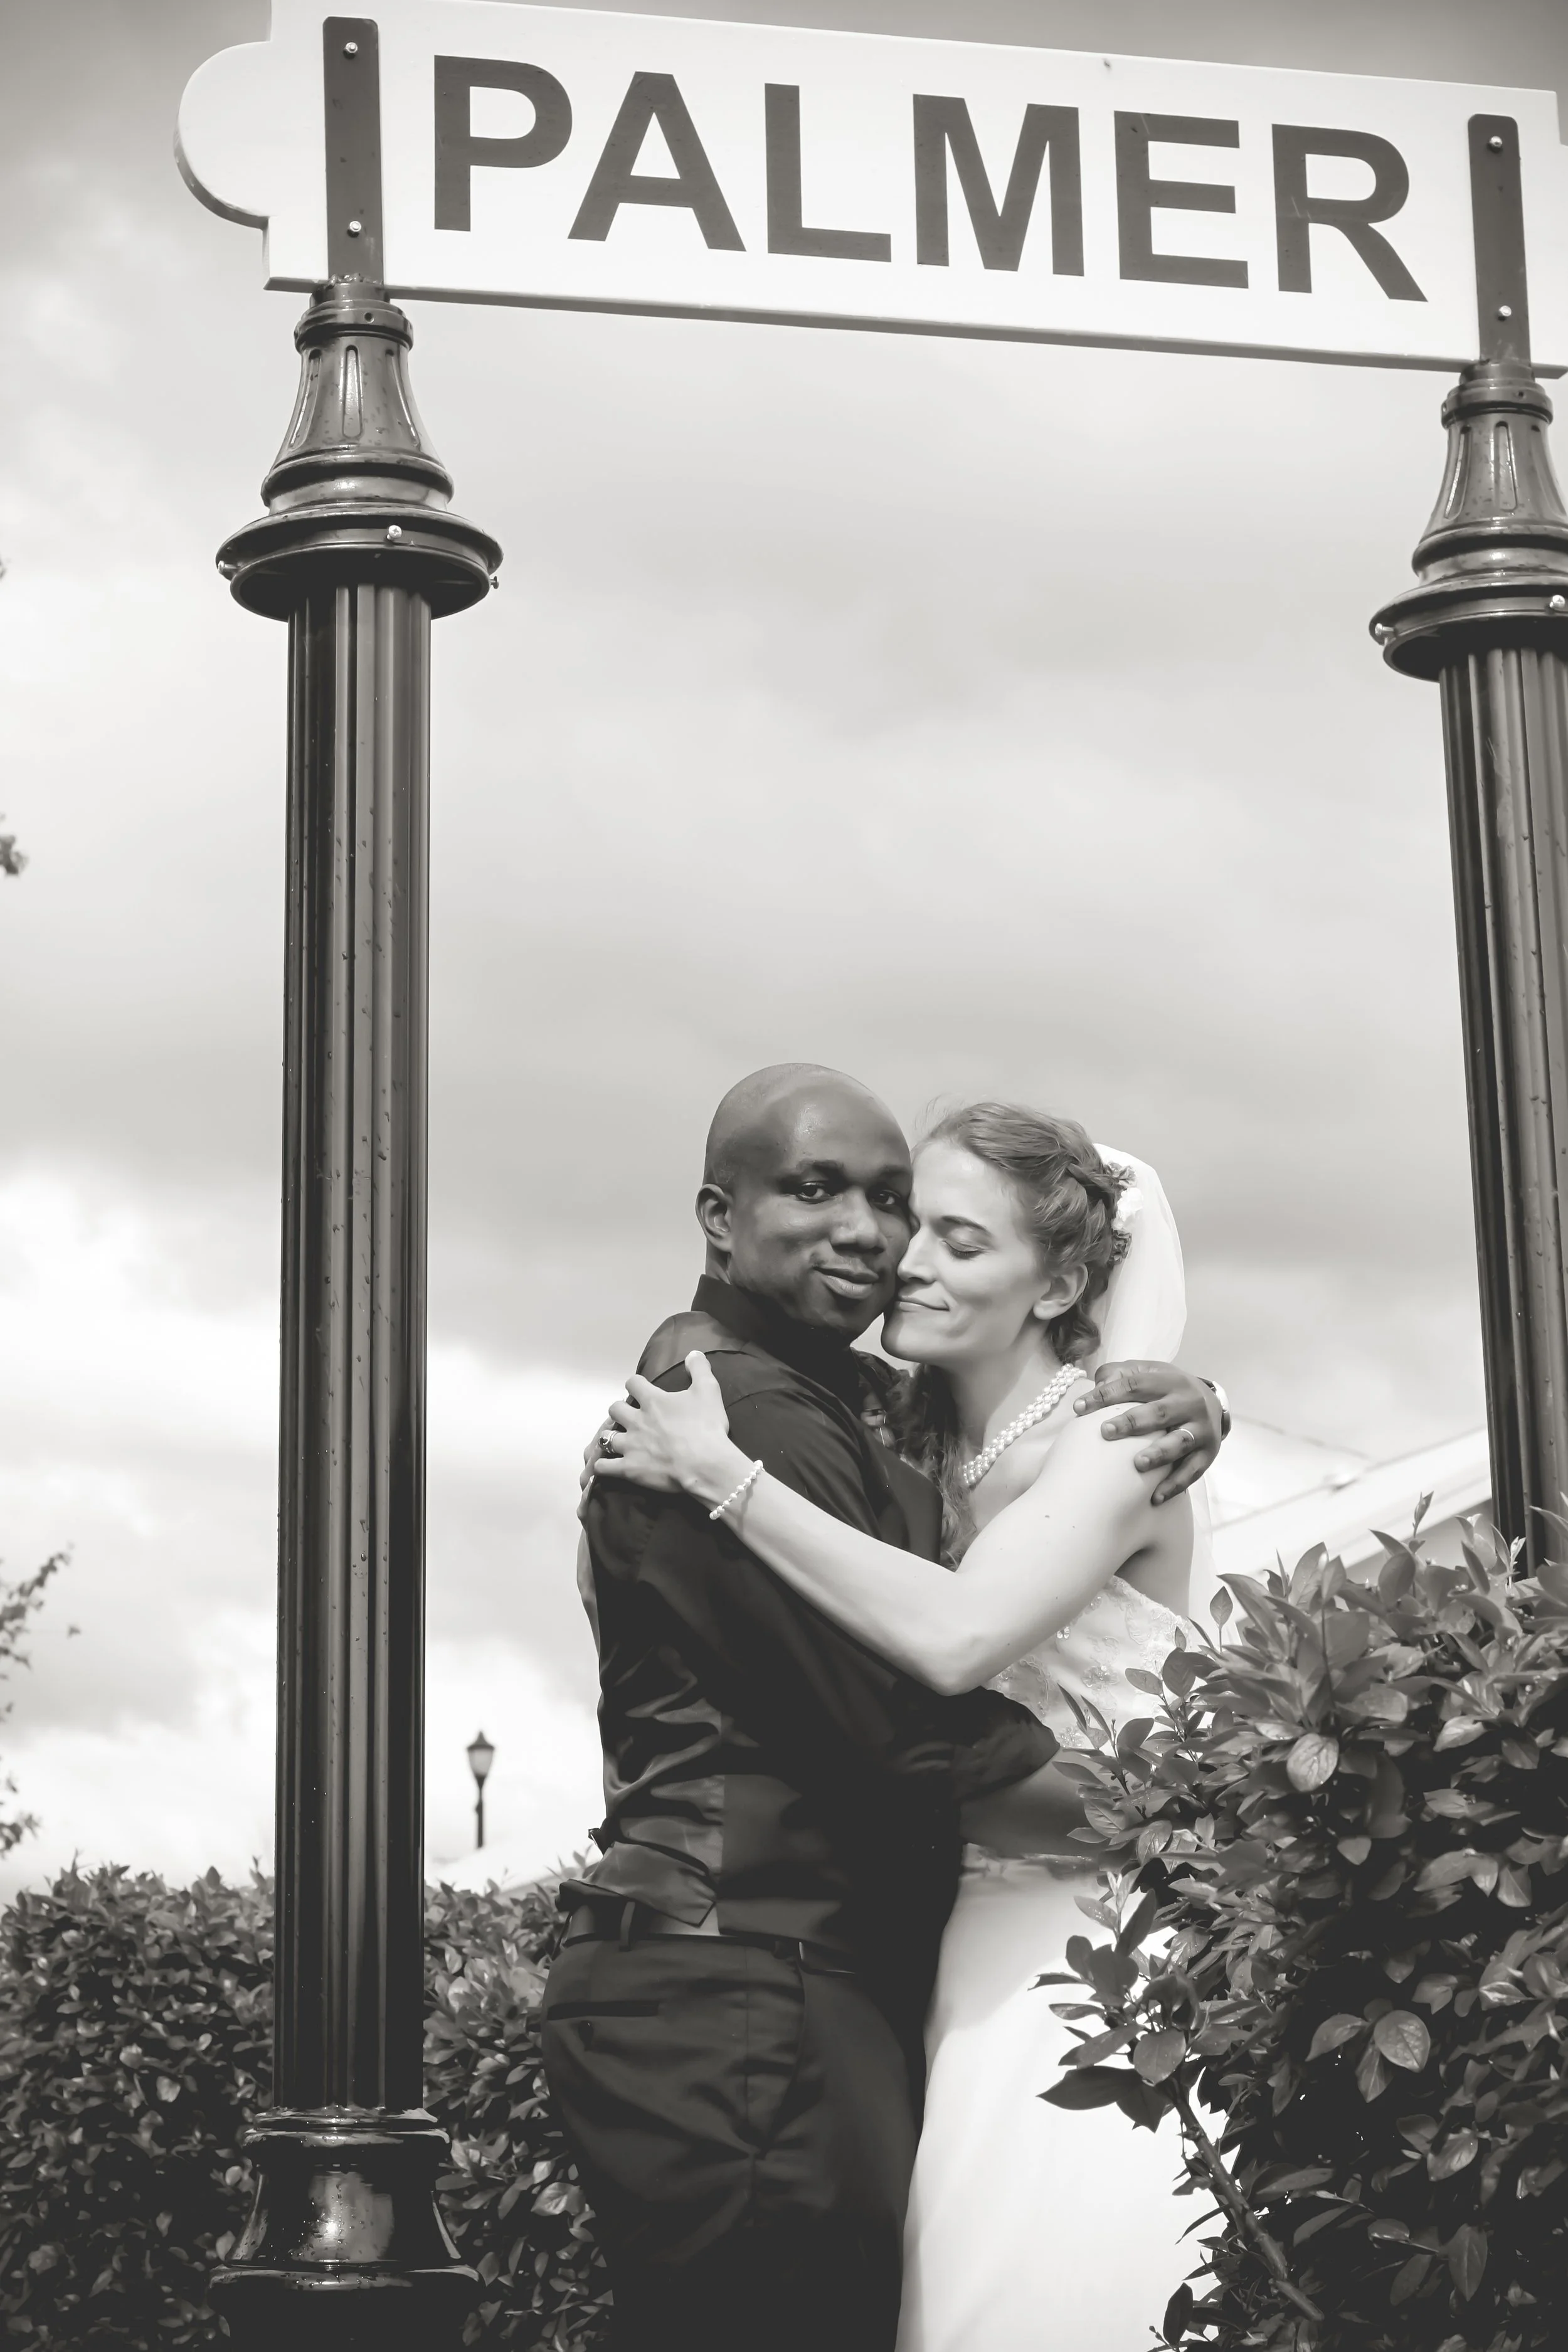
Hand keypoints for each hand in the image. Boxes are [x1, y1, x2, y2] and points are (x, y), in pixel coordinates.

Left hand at [589, 1352, 746, 1506]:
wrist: (704, 1464)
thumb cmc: (706, 1427)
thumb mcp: (708, 1391)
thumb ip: (699, 1369)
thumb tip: (693, 1353)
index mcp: (653, 1401)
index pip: (633, 1383)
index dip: (635, 1385)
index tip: (640, 1389)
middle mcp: (636, 1421)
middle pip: (614, 1409)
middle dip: (620, 1410)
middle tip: (631, 1416)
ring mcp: (630, 1446)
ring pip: (606, 1438)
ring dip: (610, 1437)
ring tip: (618, 1441)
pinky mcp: (629, 1469)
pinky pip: (603, 1467)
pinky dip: (602, 1466)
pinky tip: (606, 1465)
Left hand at [1073, 1359, 1224, 1504]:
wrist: (1214, 1402)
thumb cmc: (1167, 1390)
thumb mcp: (1148, 1373)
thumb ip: (1120, 1374)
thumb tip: (1097, 1386)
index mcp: (1169, 1381)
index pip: (1134, 1385)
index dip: (1106, 1395)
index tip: (1079, 1409)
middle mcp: (1188, 1403)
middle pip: (1158, 1412)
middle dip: (1131, 1422)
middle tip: (1105, 1432)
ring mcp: (1201, 1429)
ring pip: (1180, 1441)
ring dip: (1159, 1454)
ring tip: (1138, 1464)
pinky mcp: (1208, 1453)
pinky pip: (1192, 1471)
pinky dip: (1175, 1484)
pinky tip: (1155, 1497)